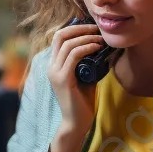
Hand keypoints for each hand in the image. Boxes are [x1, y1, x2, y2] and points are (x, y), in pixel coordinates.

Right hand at [47, 21, 103, 151]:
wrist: (76, 122)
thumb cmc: (83, 101)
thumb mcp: (85, 76)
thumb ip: (88, 62)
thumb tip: (101, 46)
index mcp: (54, 65)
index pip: (58, 37)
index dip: (74, 28)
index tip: (91, 28)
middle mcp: (51, 66)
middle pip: (60, 35)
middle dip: (79, 28)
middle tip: (96, 29)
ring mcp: (55, 72)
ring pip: (67, 44)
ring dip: (86, 37)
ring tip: (100, 39)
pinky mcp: (62, 79)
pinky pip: (73, 56)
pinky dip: (86, 48)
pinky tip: (97, 48)